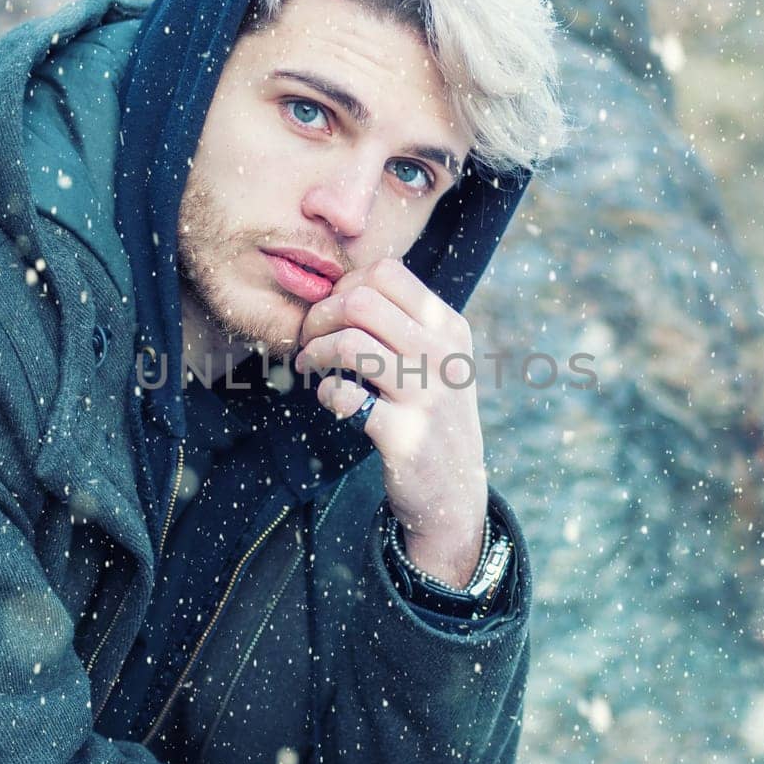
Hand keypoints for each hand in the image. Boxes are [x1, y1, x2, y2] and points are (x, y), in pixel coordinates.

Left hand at [293, 259, 486, 587]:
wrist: (454, 490)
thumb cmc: (432, 415)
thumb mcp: (439, 360)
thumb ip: (405, 322)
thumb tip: (344, 288)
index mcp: (449, 328)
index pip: (386, 272)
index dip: (345, 286)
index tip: (333, 313)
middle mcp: (443, 356)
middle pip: (360, 300)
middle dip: (320, 316)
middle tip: (310, 339)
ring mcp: (426, 396)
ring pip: (349, 343)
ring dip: (315, 352)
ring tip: (310, 366)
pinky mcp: (404, 435)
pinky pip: (343, 395)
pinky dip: (325, 392)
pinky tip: (331, 398)